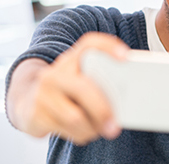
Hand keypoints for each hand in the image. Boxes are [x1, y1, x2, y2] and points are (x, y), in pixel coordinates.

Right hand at [6, 32, 128, 144]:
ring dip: (93, 128)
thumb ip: (103, 82)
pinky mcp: (35, 113)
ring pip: (75, 117)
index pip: (90, 43)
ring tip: (101, 129)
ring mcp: (43, 92)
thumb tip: (129, 102)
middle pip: (84, 89)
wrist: (30, 102)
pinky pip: (65, 129)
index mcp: (73, 58)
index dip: (108, 47)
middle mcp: (56, 72)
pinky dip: (81, 135)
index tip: (126, 57)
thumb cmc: (70, 92)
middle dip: (103, 111)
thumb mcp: (84, 80)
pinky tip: (85, 133)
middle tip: (115, 127)